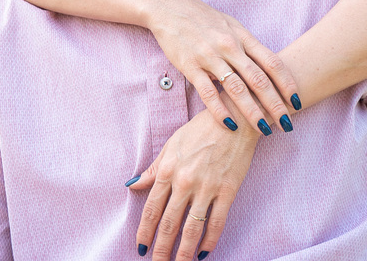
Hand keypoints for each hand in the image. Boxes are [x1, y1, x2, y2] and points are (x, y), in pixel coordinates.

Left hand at [127, 109, 258, 260]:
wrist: (234, 118)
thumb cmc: (200, 130)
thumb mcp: (171, 144)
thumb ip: (152, 169)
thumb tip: (132, 185)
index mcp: (168, 170)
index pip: (151, 209)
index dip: (144, 232)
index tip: (140, 248)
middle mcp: (185, 181)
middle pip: (169, 223)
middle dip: (161, 249)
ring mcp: (207, 187)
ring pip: (192, 228)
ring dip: (184, 251)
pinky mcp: (228, 190)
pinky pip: (217, 222)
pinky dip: (210, 240)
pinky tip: (204, 253)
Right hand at [147, 0, 299, 134]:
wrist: (170, 8)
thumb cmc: (204, 19)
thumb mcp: (231, 26)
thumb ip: (249, 46)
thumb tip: (270, 67)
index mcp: (242, 37)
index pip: (272, 62)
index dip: (287, 83)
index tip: (297, 101)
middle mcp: (230, 46)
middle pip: (259, 79)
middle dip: (275, 104)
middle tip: (288, 124)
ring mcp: (210, 56)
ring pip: (236, 88)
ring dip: (252, 111)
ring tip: (265, 130)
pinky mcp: (190, 66)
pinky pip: (208, 92)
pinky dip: (220, 110)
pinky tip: (230, 125)